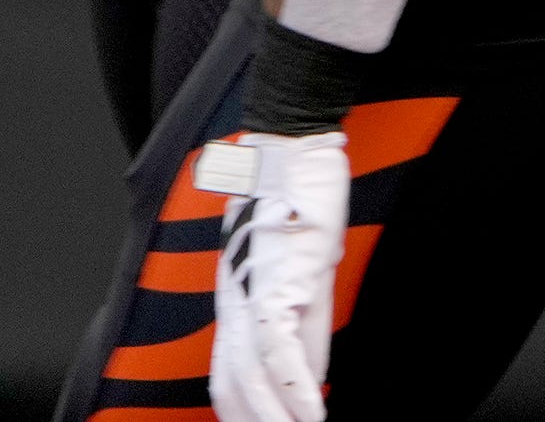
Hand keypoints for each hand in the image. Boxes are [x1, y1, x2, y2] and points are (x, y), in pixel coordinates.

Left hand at [207, 129, 345, 421]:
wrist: (286, 152)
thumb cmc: (292, 195)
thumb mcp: (298, 261)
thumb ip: (299, 311)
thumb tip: (312, 362)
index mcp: (236, 303)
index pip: (231, 375)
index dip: (244, 412)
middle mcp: (236, 308)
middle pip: (231, 387)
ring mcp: (253, 298)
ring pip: (252, 379)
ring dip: (274, 419)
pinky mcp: (279, 284)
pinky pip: (280, 350)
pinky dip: (294, 387)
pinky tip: (311, 412)